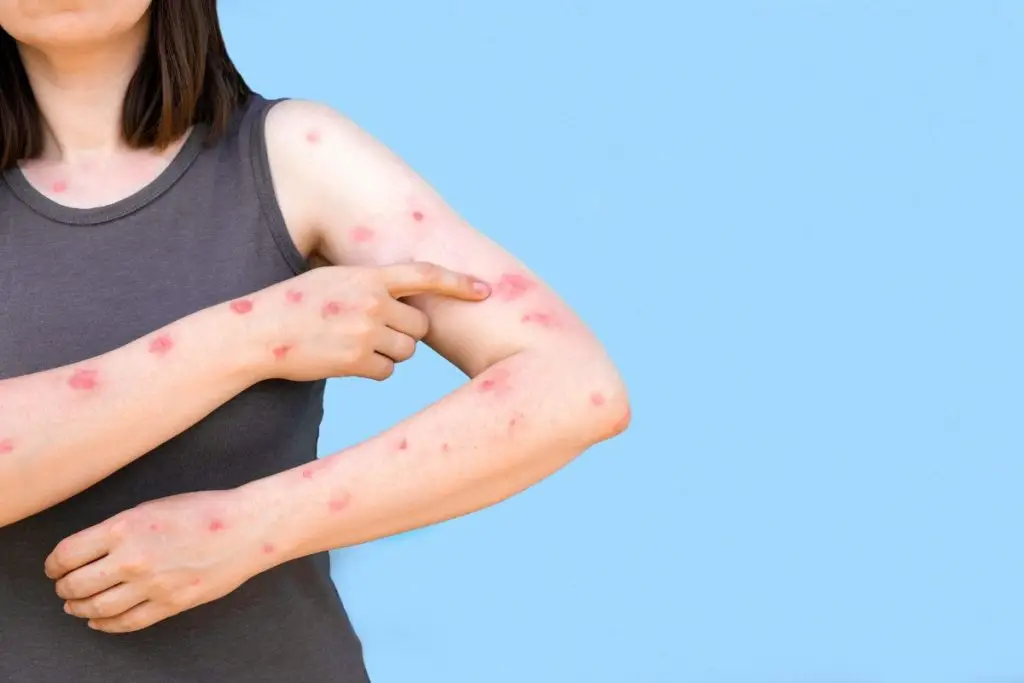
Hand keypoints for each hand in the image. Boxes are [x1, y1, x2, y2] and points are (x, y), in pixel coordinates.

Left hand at [45, 490, 268, 633]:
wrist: (246, 528)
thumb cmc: (204, 510)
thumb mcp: (152, 507)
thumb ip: (119, 529)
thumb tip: (90, 551)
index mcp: (124, 527)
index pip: (68, 554)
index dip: (54, 564)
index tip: (54, 567)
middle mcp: (133, 558)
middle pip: (77, 584)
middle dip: (64, 587)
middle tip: (63, 586)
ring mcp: (152, 585)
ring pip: (97, 607)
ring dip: (79, 608)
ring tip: (76, 605)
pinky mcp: (170, 603)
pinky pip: (127, 622)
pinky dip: (106, 624)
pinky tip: (99, 620)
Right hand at [241, 261, 489, 381]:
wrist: (258, 332)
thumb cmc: (294, 304)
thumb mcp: (332, 278)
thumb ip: (369, 282)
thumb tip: (403, 290)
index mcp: (368, 275)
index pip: (425, 275)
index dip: (459, 282)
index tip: (487, 291)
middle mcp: (372, 301)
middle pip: (420, 326)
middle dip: (406, 333)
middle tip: (377, 331)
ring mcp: (365, 331)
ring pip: (406, 351)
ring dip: (390, 352)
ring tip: (354, 343)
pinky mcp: (356, 361)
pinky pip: (387, 371)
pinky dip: (374, 369)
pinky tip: (346, 360)